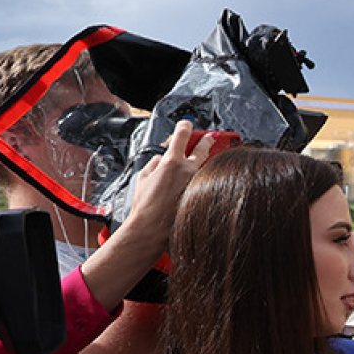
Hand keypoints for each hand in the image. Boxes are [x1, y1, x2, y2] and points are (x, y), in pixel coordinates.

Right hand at [126, 120, 208, 234]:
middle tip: (211, 137)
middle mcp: (189, 170)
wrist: (153, 229)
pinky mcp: (203, 195)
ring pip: (205, 167)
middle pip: (203, 147)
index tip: (187, 125)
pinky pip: (205, 182)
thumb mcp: (143, 177)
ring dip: (204, 164)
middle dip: (207, 140)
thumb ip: (154, 164)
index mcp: (172, 161)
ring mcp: (198, 183)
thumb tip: (161, 159)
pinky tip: (201, 184)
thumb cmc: (145, 206)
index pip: (182, 134)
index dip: (185, 126)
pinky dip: (203, 181)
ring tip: (205, 162)